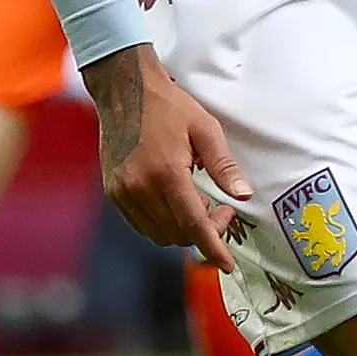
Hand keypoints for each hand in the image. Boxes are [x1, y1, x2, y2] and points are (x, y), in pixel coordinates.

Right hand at [83, 45, 248, 267]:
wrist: (124, 91)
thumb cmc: (170, 107)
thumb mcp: (206, 130)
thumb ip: (224, 166)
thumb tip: (243, 195)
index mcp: (166, 173)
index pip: (193, 224)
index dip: (212, 248)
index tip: (227, 264)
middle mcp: (140, 188)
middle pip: (178, 233)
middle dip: (204, 231)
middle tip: (221, 208)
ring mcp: (122, 192)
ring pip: (159, 234)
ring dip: (183, 229)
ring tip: (197, 200)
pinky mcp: (112, 191)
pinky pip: (141, 224)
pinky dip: (162, 223)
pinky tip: (175, 201)